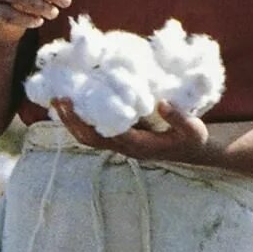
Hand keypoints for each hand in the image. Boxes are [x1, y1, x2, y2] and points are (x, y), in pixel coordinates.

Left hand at [52, 99, 211, 163]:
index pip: (108, 134)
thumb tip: (161, 102)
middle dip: (72, 121)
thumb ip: (179, 118)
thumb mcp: (193, 129)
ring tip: (59, 100)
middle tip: (58, 98)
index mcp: (140, 145)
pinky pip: (96, 132)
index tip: (77, 102)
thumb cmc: (193, 140)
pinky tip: (76, 104)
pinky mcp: (122, 140)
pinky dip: (83, 120)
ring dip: (73, 121)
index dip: (91, 121)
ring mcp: (122, 146)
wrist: (195, 153)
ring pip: (89, 137)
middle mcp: (126, 148)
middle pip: (90, 138)